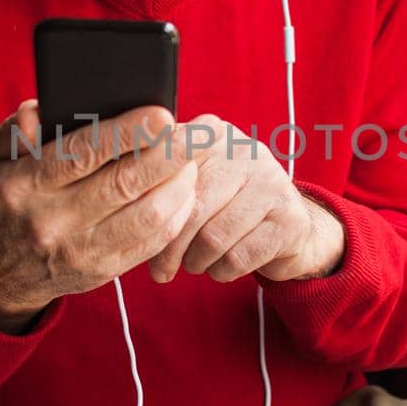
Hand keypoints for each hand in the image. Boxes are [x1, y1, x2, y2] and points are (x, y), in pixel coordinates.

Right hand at [0, 100, 197, 328]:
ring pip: (146, 217)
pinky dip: (175, 215)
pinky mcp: (101, 271)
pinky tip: (184, 193)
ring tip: (191, 161)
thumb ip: (13, 131)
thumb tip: (38, 117)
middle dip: (167, 156)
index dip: (127, 133)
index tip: (162, 114)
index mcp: (23, 184)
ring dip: (178, 186)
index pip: (82, 154)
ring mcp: (78, 251)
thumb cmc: (4, 200)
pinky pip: (150, 244)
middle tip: (194, 135)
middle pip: (123, 184)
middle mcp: (51, 220)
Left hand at [146, 114, 344, 284]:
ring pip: (214, 237)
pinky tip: (221, 267)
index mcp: (213, 134)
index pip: (171, 171)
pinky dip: (222, 271)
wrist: (289, 225)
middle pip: (191, 208)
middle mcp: (246, 151)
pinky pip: (239, 257)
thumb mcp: (195, 182)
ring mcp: (272, 183)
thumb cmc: (225, 205)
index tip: (139, 234)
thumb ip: (161, 182)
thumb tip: (117, 205)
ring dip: (197, 262)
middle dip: (170, 247)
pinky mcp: (289, 219)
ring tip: (195, 264)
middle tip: (160, 269)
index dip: (153, 208)